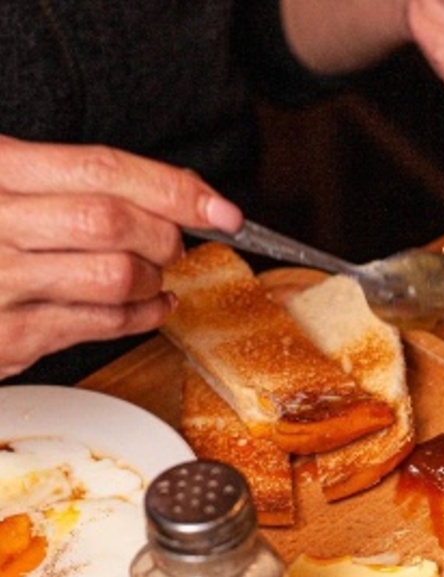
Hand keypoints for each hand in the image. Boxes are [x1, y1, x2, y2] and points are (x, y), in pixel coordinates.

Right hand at [0, 135, 241, 377]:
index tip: (221, 208)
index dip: (175, 189)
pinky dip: (144, 316)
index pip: (104, 170)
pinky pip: (100, 324)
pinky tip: (152, 306)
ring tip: (155, 275)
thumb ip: (70, 183)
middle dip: (165, 235)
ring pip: (115, 276)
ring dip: (154, 278)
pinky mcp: (6, 338)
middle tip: (172, 243)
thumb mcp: (5, 188)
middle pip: (114, 222)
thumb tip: (173, 190)